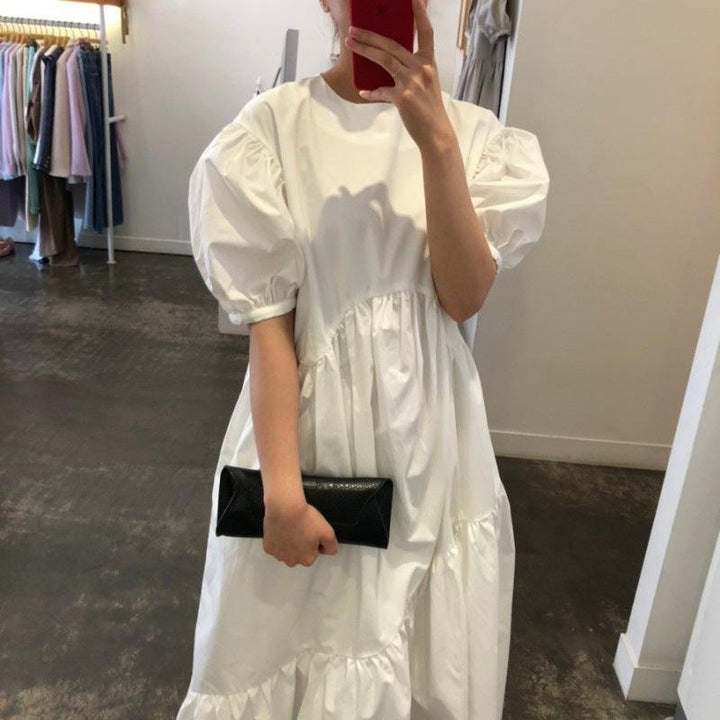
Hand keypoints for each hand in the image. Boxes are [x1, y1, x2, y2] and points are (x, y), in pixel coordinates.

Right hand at [263, 497, 338, 566]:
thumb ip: (331, 546)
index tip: (311, 531)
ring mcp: (278, 555)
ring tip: (291, 527)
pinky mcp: (268, 547)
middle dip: (301, 545)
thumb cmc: (305, 519)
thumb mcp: (328, 532)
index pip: (313, 554)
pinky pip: (275, 545)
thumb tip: (327, 551)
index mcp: (307, 559)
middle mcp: (292, 561)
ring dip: (289, 543)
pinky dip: (278, 539)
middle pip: (299, 555)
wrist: (285, 507)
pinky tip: (282, 529)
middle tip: (302, 528)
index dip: (313, 542)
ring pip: (286, 551)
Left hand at [344, 0, 454, 151]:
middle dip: (370, 35)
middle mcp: (421, 68)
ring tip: (350, 44)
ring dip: (364, 50)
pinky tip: (364, 91)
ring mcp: (412, 82)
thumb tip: (386, 67)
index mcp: (428, 62)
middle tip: (353, 29)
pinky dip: (371, 92)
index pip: (426, 32)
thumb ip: (410, 71)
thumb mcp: (426, 85)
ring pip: (384, 59)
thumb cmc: (429, 110)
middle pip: (392, 44)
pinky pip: (381, 90)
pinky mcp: (403, 97)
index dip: (420, 14)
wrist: (436, 134)